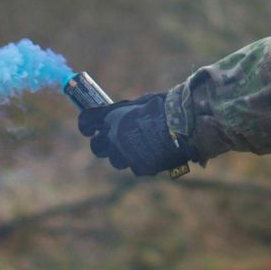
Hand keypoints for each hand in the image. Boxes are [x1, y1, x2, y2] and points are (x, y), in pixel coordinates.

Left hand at [76, 92, 198, 175]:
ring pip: (116, 160)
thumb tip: (115, 115)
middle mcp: (115, 137)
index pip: (86, 122)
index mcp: (113, 117)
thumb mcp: (141, 103)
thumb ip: (125, 111)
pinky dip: (142, 161)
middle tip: (110, 140)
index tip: (89, 128)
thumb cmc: (165, 107)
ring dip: (123, 154)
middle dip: (102, 144)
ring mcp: (128, 154)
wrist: (185, 124)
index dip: (86, 126)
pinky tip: (154, 152)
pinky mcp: (142, 167)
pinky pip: (136, 166)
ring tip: (139, 145)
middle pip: (96, 147)